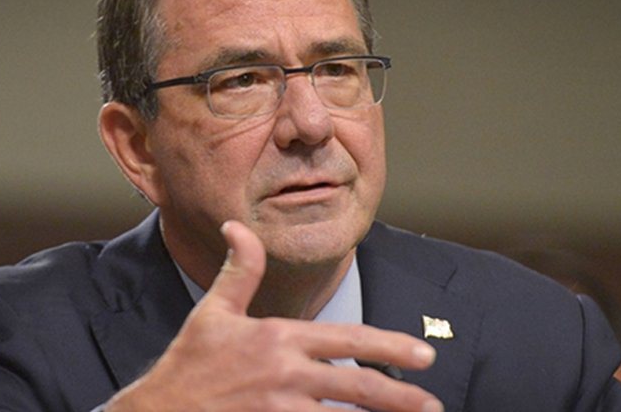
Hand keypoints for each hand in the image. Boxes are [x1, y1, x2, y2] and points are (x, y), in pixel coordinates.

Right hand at [105, 221, 443, 411]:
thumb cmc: (189, 365)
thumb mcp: (214, 312)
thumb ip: (240, 270)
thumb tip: (239, 226)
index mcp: (277, 339)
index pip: (346, 340)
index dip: (389, 347)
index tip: (423, 355)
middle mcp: (285, 376)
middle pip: (357, 387)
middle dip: (400, 396)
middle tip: (431, 402)